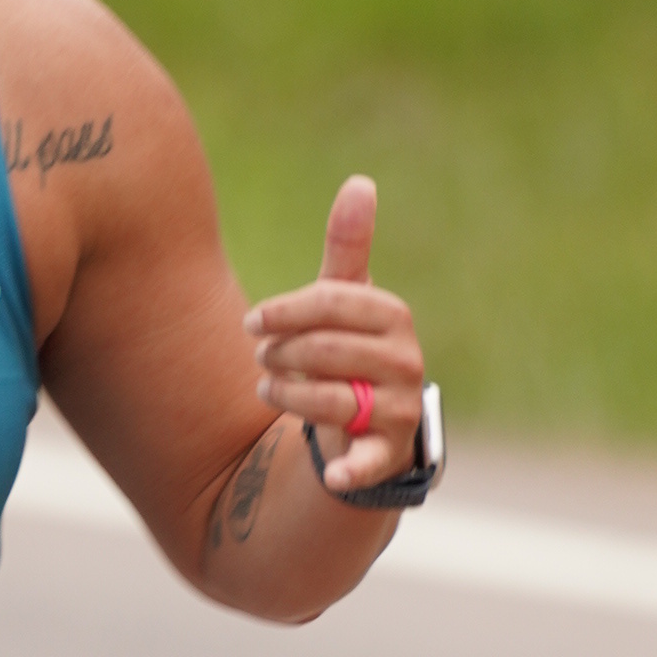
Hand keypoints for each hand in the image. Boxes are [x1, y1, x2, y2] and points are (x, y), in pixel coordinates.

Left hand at [244, 177, 426, 498]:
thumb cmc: (347, 351)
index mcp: (392, 317)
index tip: (251, 321)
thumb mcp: (345, 302)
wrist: (366, 424)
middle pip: (325, 350)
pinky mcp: (388, 454)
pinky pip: (370, 462)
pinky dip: (351, 469)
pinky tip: (330, 475)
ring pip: (331, 398)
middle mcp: (405, 361)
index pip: (333, 303)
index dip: (285, 311)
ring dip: (286, 395)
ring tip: (269, 389)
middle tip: (262, 357)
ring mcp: (401, 409)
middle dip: (281, 353)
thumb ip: (348, 249)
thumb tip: (359, 182)